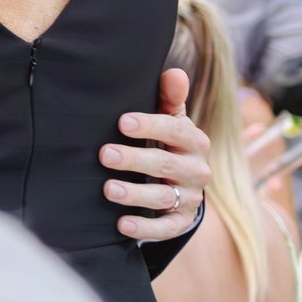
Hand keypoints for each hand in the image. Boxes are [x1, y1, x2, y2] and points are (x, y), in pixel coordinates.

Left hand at [103, 67, 211, 240]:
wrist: (183, 183)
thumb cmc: (169, 142)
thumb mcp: (171, 119)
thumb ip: (170, 97)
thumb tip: (174, 73)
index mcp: (193, 140)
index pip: (175, 130)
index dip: (150, 125)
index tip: (122, 122)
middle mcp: (197, 169)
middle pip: (165, 165)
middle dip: (135, 160)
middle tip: (104, 155)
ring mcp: (190, 197)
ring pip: (164, 197)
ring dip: (135, 195)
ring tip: (108, 189)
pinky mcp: (182, 221)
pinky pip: (167, 228)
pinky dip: (146, 228)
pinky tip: (122, 225)